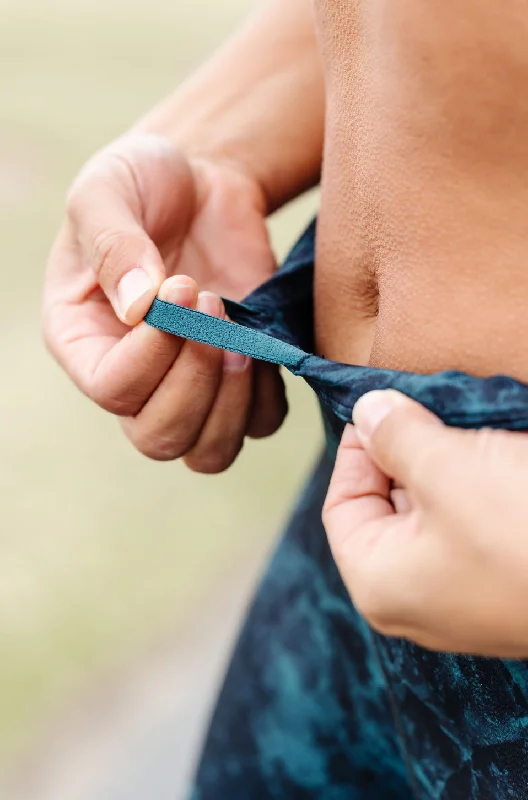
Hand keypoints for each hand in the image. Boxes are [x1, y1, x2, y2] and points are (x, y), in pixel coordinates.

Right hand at [43, 133, 285, 470]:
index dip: (152, 353)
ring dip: (233, 402)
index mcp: (83, 342)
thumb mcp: (109, 189)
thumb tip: (140, 308)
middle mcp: (132, 378)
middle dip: (196, 383)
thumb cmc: (143, 181)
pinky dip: (266, 395)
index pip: (112, 388)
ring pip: (209, 449)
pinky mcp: (238, 377)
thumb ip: (113, 243)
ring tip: (240, 333)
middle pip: (159, 437)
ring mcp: (187, 384)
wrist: (201, 181)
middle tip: (215, 307)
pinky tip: (261, 341)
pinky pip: (259, 422)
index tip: (185, 286)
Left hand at [323, 390, 527, 656]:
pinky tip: (496, 460)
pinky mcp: (504, 585)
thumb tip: (369, 410)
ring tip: (465, 431)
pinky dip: (476, 490)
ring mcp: (463, 598)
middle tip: (427, 409)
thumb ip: (396, 436)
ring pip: (434, 515)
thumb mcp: (448, 468)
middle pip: (387, 508)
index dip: (356, 449)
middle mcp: (414, 600)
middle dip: (404, 454)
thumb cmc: (521, 530)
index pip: (342, 504)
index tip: (381, 408)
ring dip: (444, 467)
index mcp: (379, 582)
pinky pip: (473, 528)